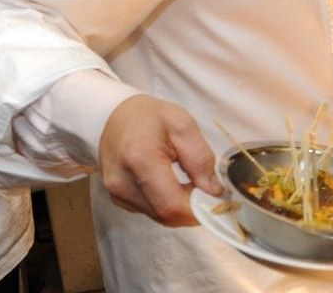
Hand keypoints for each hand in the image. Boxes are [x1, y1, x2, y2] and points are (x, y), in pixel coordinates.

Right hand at [98, 95, 222, 226]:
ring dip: (180, 207)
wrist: (115, 116)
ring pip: (159, 216)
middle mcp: (122, 182)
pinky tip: (172, 185)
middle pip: (166, 215)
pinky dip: (167, 204)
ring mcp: (117, 193)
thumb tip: (213, 191)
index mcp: (140, 160)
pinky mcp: (117, 198)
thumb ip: (200, 159)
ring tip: (190, 184)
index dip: (199, 209)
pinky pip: (149, 211)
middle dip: (193, 209)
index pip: (171, 205)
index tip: (217, 200)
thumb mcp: (184, 126)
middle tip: (207, 189)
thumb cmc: (150, 117)